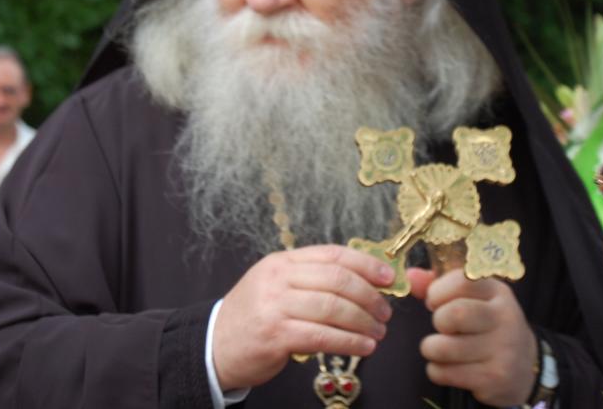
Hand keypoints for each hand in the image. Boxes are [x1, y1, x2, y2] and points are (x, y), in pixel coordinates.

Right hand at [212, 245, 394, 391]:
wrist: (213, 346)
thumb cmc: (253, 317)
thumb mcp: (276, 286)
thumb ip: (311, 279)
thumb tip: (362, 282)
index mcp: (282, 262)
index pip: (333, 254)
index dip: (366, 264)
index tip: (388, 277)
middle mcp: (279, 279)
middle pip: (338, 280)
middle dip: (369, 296)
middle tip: (385, 312)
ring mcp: (275, 306)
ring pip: (333, 308)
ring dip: (363, 322)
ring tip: (378, 333)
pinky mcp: (275, 335)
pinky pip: (322, 336)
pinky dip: (349, 342)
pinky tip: (363, 347)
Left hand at [409, 268, 535, 406]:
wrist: (524, 365)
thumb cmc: (489, 324)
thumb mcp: (475, 298)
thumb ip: (441, 284)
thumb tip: (410, 276)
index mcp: (497, 292)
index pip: (461, 281)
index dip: (437, 291)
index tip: (435, 302)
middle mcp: (504, 318)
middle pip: (454, 314)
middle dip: (437, 321)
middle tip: (442, 327)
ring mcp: (501, 349)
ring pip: (444, 348)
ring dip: (432, 349)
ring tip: (440, 347)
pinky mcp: (493, 378)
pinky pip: (445, 373)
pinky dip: (437, 370)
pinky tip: (448, 366)